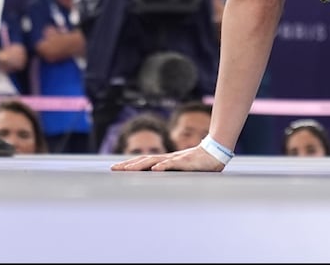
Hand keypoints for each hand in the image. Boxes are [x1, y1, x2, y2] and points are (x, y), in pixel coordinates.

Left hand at [111, 145, 225, 171]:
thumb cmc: (200, 163)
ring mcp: (176, 159)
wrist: (216, 153)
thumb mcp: (181, 168)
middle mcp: (168, 158)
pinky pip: (173, 164)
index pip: (144, 161)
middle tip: (113, 169)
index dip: (130, 164)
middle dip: (128, 165)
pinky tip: (155, 169)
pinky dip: (163, 166)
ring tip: (127, 169)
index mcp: (166, 160)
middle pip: (144, 160)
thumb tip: (158, 176)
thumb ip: (170, 171)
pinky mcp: (186, 162)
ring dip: (140, 165)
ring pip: (154, 161)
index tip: (116, 168)